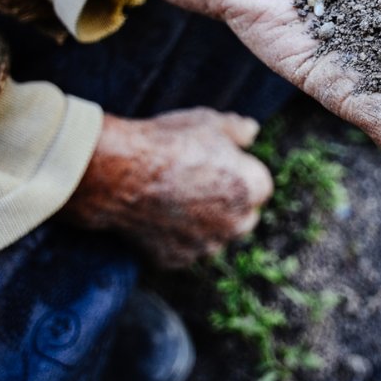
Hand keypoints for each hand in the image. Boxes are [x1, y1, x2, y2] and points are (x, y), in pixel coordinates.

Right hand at [63, 108, 272, 267]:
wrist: (120, 174)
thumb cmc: (168, 142)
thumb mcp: (208, 121)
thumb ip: (238, 129)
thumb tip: (253, 130)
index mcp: (254, 188)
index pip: (260, 185)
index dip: (238, 171)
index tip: (216, 161)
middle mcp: (237, 224)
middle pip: (243, 216)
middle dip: (229, 203)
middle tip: (200, 180)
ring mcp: (206, 245)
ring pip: (214, 236)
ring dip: (204, 223)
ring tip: (176, 196)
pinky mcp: (176, 259)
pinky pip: (184, 248)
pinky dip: (175, 237)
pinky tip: (158, 214)